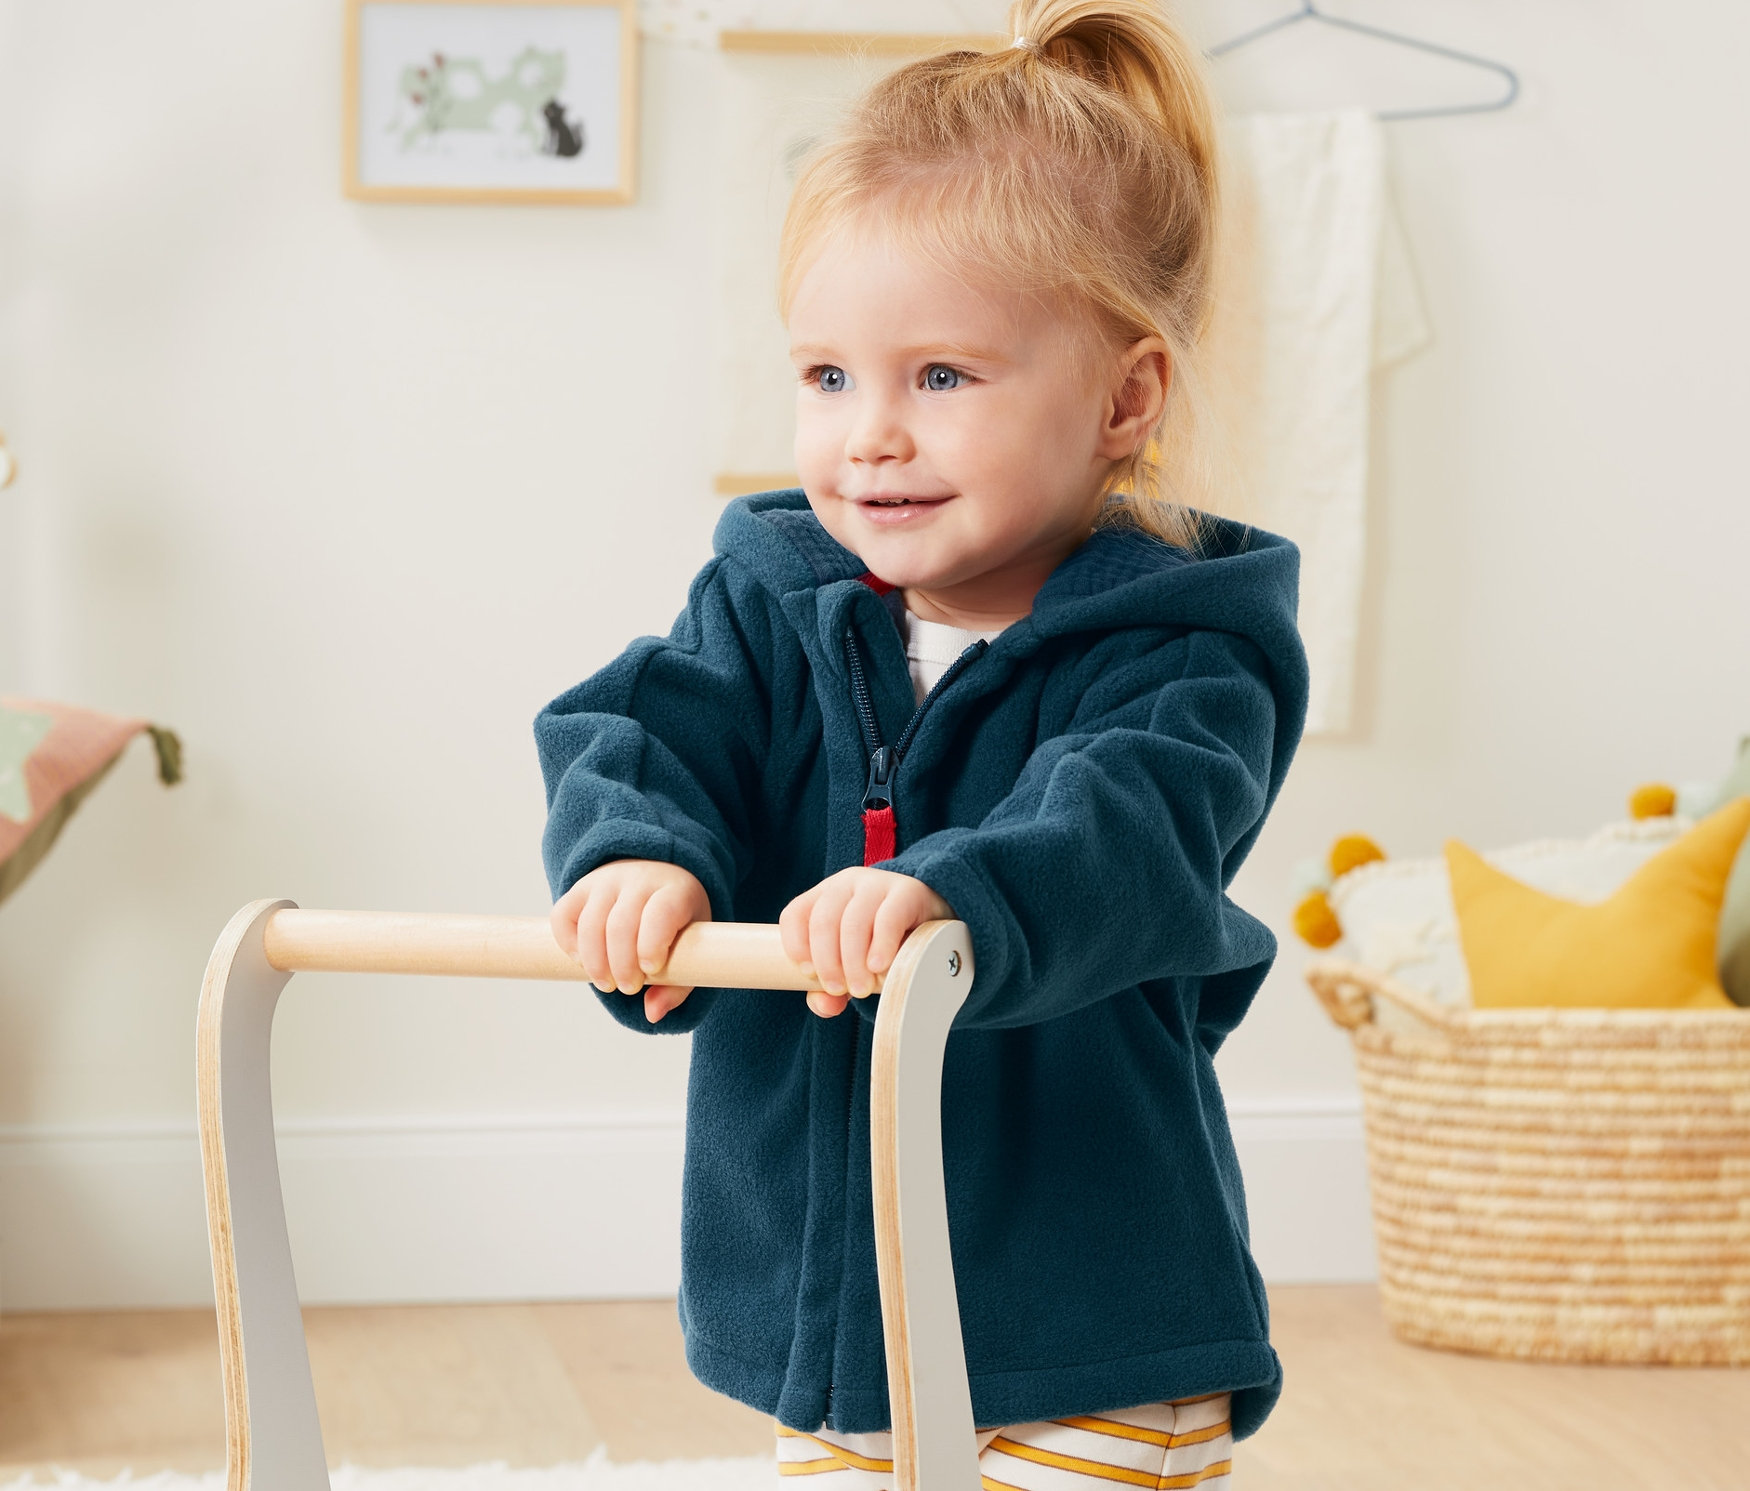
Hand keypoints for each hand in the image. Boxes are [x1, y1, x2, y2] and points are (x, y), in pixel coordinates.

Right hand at [551, 860, 710, 1023]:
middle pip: (620, 925)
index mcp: (674, 891)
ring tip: (606, 983)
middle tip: (627, 988)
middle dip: (621, 965)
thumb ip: (679, 984)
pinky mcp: (580, 889)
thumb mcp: (691, 947)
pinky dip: (567, 944)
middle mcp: (638, 881)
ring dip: (594, 962)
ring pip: (590, 923)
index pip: (660, 913)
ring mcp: (606, 882)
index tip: (651, 970)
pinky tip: (582, 961)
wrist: (656, 878)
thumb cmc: (677, 921)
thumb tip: (652, 1014)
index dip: (652, 945)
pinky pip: (563, 916)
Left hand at [780, 868, 952, 1017]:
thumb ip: (832, 988)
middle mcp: (847, 883)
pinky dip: (880, 946)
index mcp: (825, 896)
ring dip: (852, 961)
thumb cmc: (884, 947)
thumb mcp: (853, 964)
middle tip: (840, 990)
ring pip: (853, 922)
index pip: (796, 914)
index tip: (809, 974)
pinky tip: (879, 967)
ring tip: (862, 987)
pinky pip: (888, 918)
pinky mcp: (908, 892)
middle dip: (827, 962)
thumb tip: (823, 1005)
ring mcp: (877, 884)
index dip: (796, 945)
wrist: (935, 926)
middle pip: (823, 921)